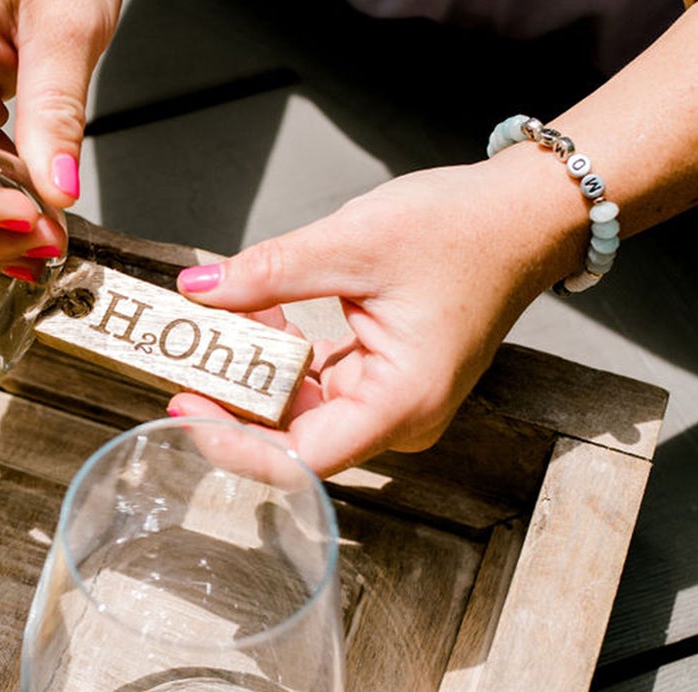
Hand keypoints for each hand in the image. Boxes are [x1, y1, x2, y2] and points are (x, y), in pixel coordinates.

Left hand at [170, 163, 564, 476]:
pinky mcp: (377, 388)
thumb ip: (271, 273)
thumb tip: (197, 291)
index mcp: (402, 403)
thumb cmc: (465, 230)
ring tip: (214, 334)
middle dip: (234, 407)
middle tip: (183, 369)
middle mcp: (397, 422)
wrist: (523, 217)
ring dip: (253, 379)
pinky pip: (313, 391)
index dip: (236, 443)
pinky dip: (279, 362)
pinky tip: (256, 320)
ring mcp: (387, 409)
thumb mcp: (355, 241)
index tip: (188, 409)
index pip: (300, 459)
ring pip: (297, 417)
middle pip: (292, 444)